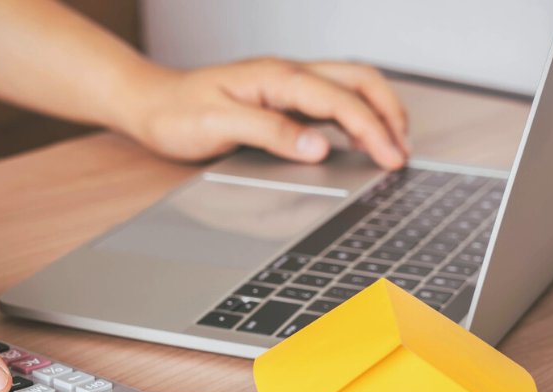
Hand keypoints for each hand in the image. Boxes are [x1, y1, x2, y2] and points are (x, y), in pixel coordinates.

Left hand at [120, 58, 409, 169]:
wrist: (149, 104)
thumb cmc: (176, 113)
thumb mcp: (219, 126)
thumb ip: (271, 133)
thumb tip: (317, 147)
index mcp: (276, 77)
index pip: (339, 99)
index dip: (371, 129)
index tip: (390, 157)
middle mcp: (286, 74)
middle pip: (358, 80)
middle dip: (389, 113)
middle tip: (403, 151)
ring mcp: (286, 84)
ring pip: (350, 85)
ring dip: (378, 110)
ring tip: (395, 143)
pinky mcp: (282, 97)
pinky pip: (332, 99)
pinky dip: (357, 116)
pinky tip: (361, 138)